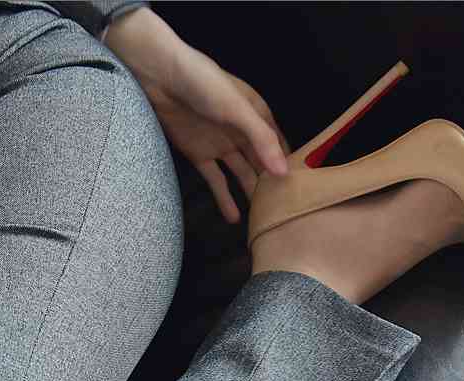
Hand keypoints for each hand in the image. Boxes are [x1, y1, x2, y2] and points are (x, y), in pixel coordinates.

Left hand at [103, 7, 288, 223]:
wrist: (162, 78)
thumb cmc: (204, 84)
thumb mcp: (238, 110)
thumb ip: (261, 140)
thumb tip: (283, 173)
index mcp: (257, 115)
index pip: (279, 144)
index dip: (289, 165)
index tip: (301, 190)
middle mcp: (242, 132)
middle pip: (261, 163)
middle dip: (271, 184)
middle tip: (282, 211)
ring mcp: (221, 145)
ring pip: (241, 174)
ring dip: (250, 194)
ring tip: (260, 219)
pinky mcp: (201, 155)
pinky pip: (216, 181)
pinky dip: (224, 198)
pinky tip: (233, 218)